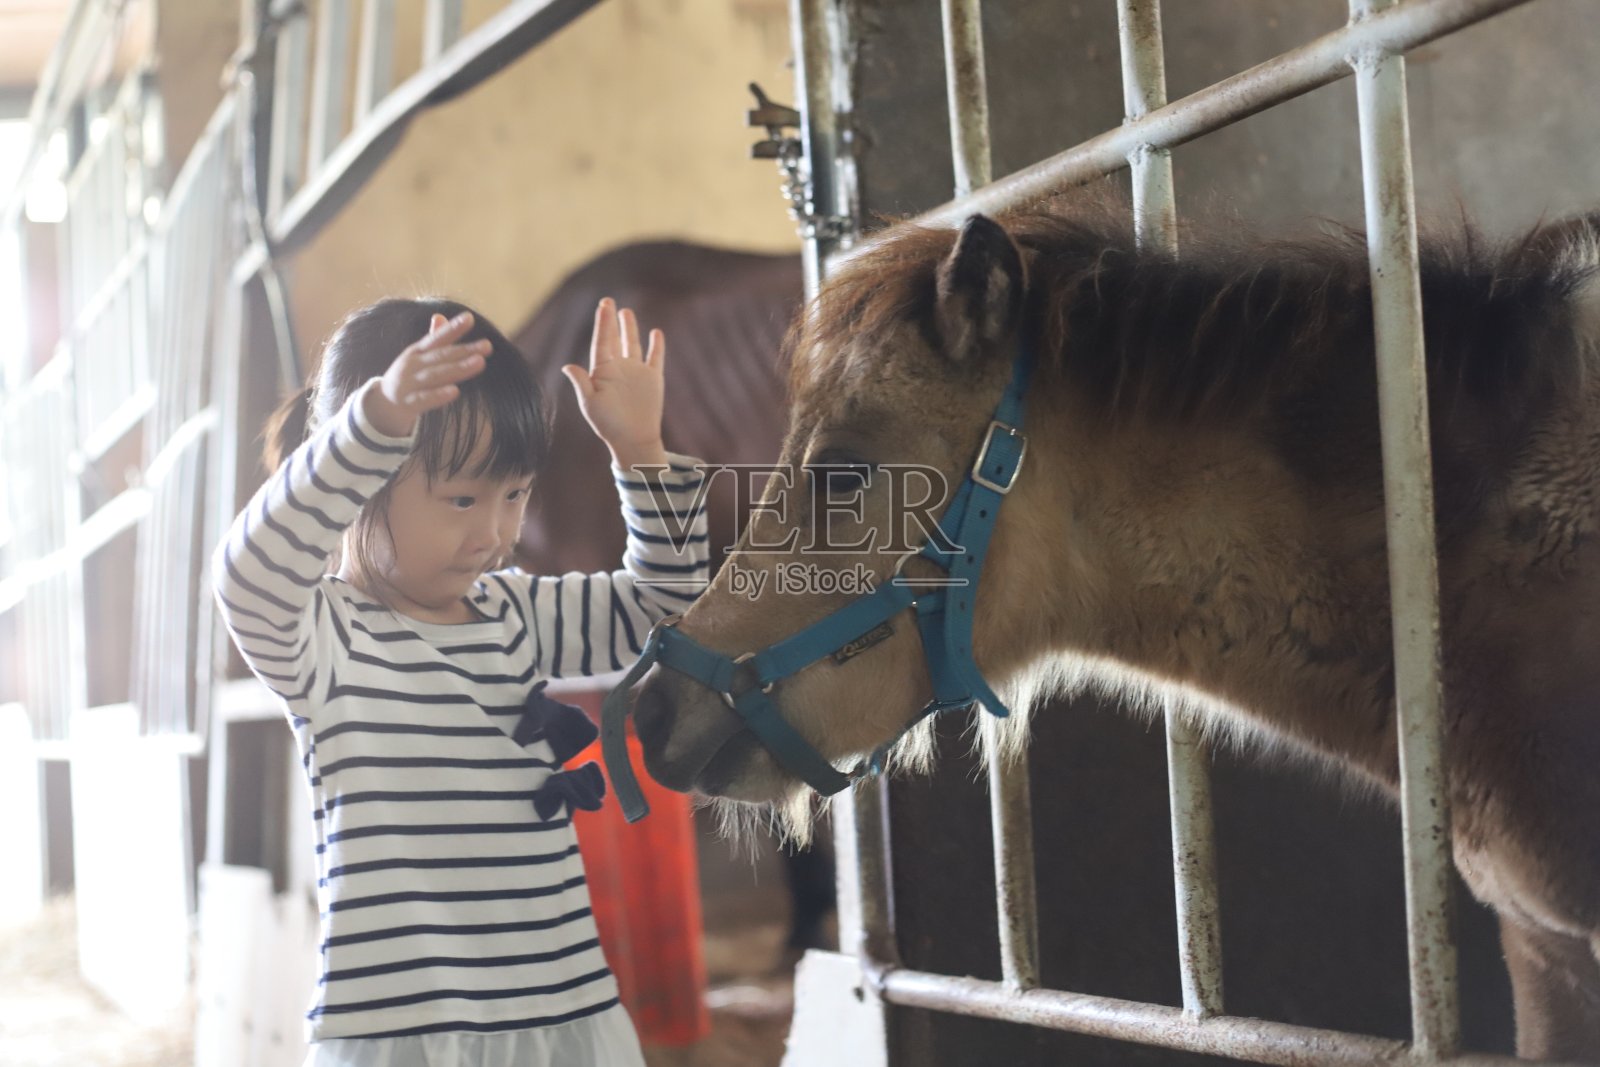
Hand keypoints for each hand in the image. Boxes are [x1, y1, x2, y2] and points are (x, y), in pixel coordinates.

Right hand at [363, 311, 492, 437]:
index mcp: (416, 351)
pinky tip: (455, 391)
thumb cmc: (409, 375)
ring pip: (436, 375)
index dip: (452, 328)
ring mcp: (409, 383)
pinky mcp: (409, 403)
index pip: (436, 338)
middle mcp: (412, 364)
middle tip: (487, 345)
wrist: (384, 404)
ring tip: (479, 362)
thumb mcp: (418, 356)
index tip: (470, 318)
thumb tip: (440, 315)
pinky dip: (438, 395)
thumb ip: (433, 339)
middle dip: (464, 350)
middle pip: (441, 356)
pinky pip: (425, 399)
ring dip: (458, 368)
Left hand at [562, 298, 668, 469]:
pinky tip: (656, 333)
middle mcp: (618, 368)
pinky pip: (655, 358)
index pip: (601, 342)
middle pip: (614, 339)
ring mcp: (636, 372)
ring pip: (632, 344)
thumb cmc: (609, 424)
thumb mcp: (591, 404)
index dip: (602, 324)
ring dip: (630, 328)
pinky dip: (656, 346)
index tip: (603, 306)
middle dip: (611, 321)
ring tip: (626, 312)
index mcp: (602, 371)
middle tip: (608, 301)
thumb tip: (568, 366)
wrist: (633, 439)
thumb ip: (582, 384)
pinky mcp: (653, 379)